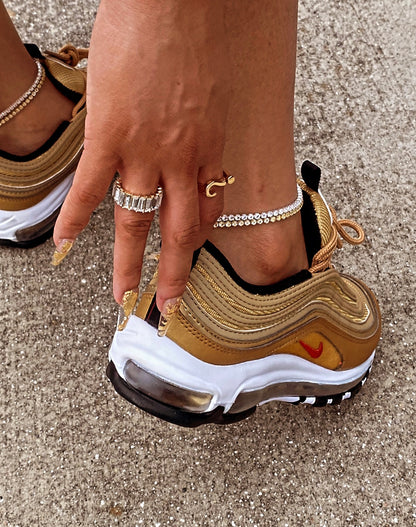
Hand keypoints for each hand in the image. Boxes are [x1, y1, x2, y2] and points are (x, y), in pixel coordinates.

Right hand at [53, 0, 229, 312]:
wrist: (175, 2)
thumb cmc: (196, 33)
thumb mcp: (210, 89)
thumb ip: (198, 121)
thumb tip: (186, 132)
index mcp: (208, 148)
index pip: (208, 208)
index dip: (200, 238)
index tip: (193, 255)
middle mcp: (181, 161)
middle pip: (179, 233)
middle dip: (174, 274)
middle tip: (168, 306)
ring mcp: (145, 153)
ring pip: (137, 222)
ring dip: (129, 264)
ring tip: (124, 296)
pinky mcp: (110, 136)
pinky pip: (91, 188)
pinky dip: (75, 219)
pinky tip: (64, 244)